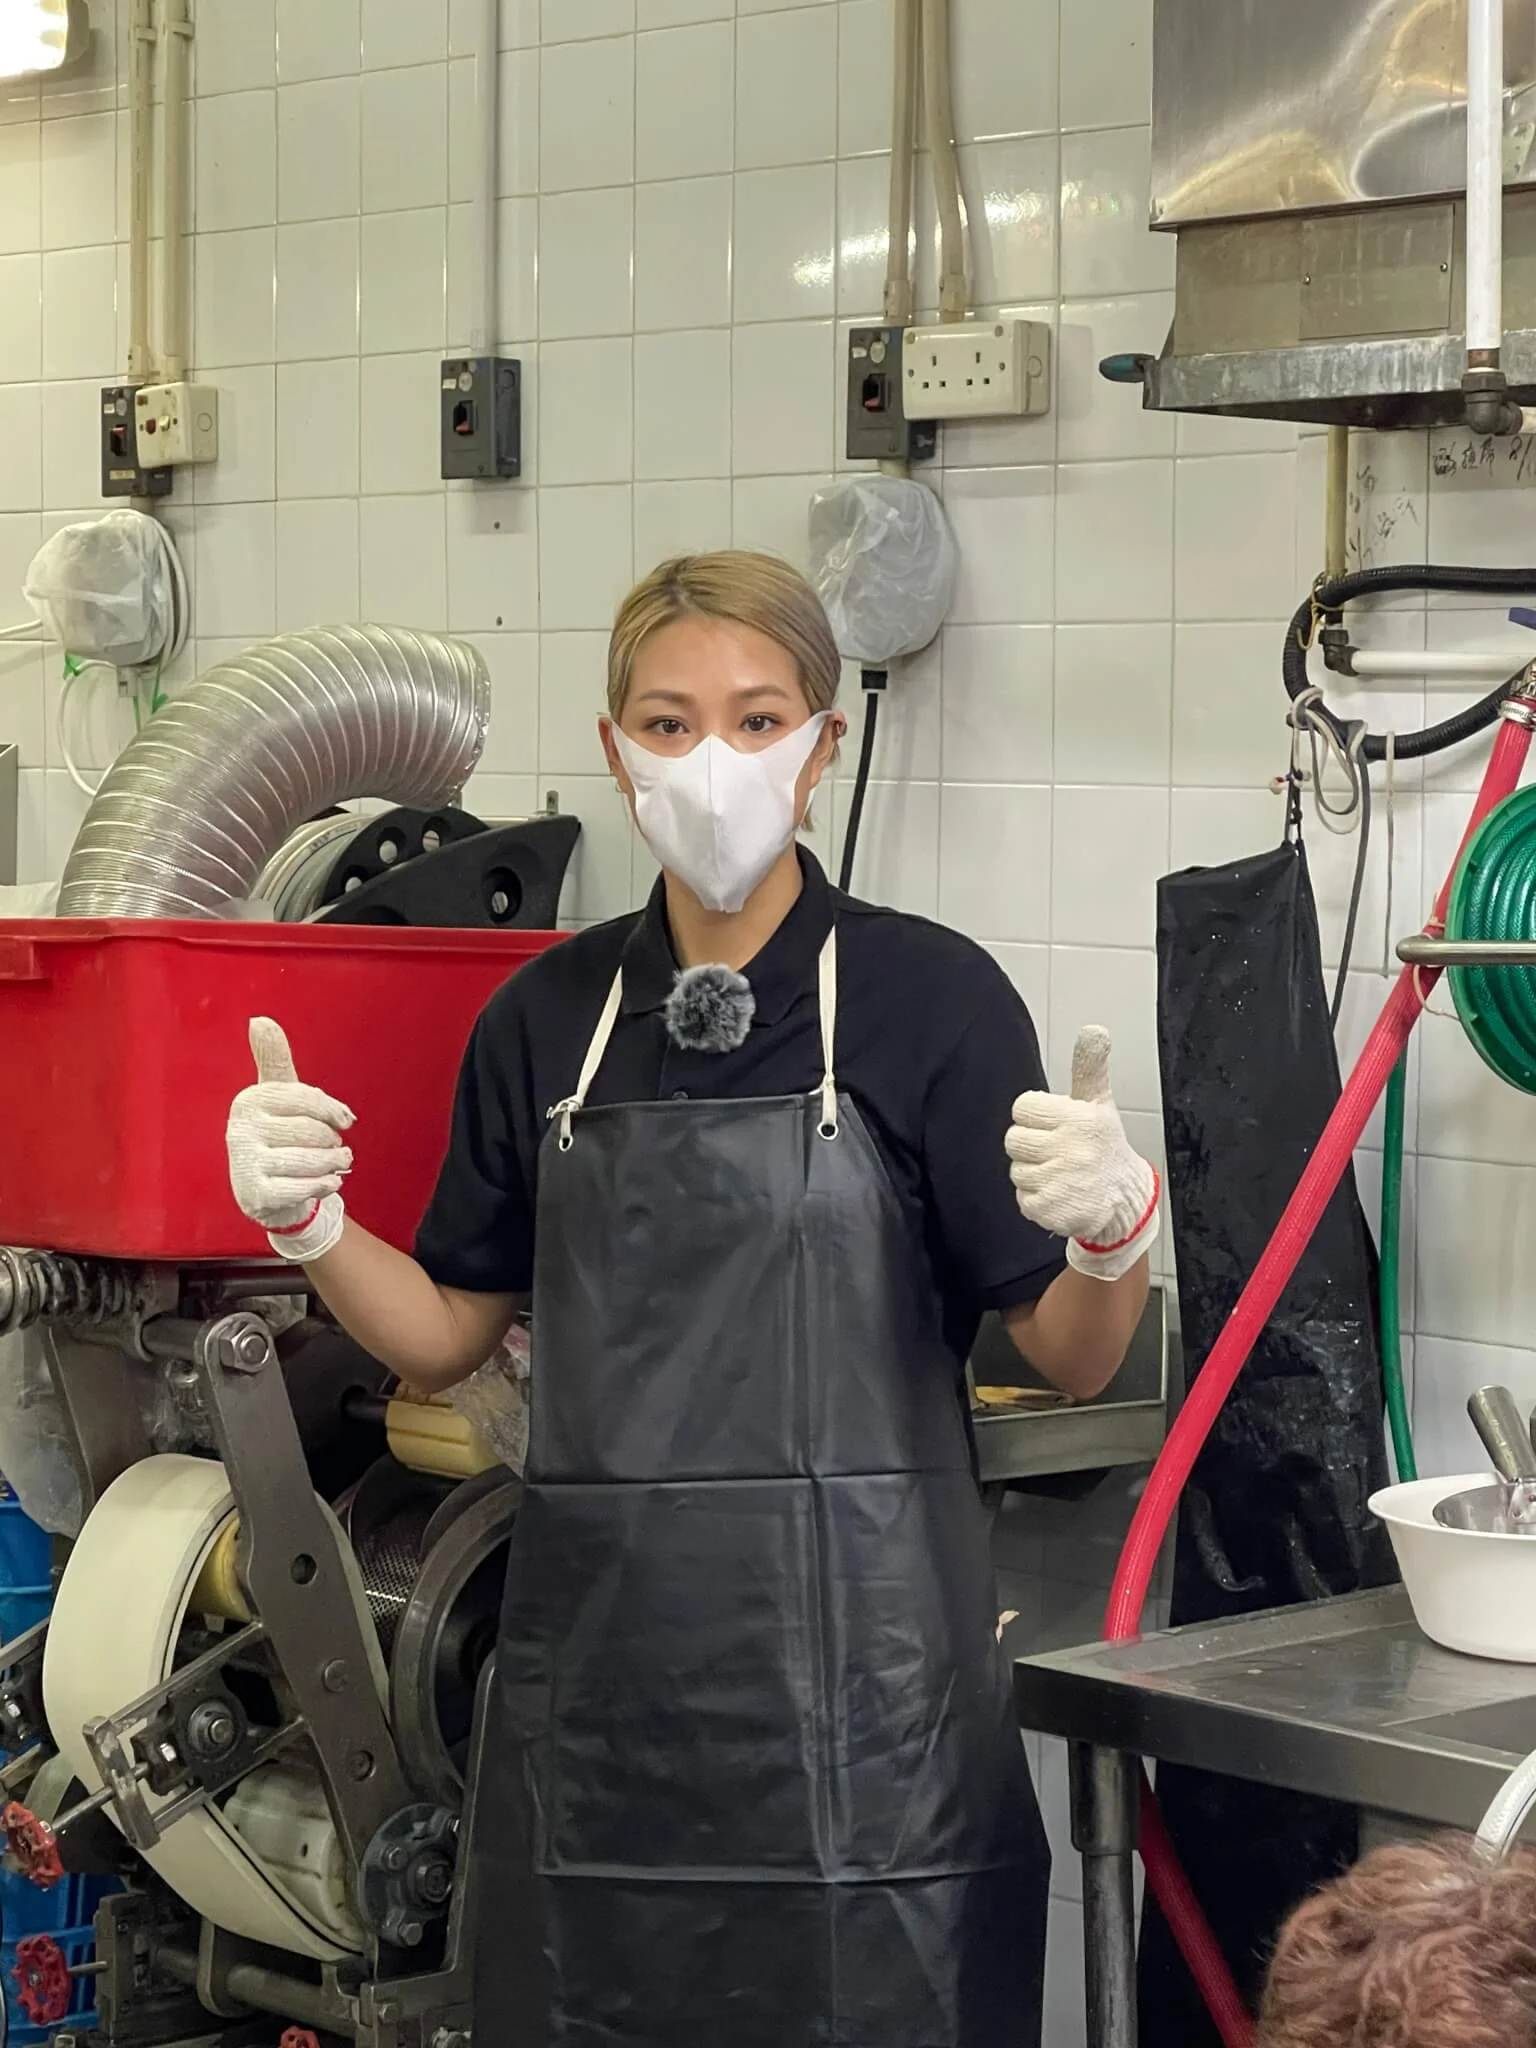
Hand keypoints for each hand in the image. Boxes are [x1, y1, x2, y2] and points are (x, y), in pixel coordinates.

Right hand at [226, 1019, 353, 1262]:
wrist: (269, 1195)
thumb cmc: (280, 1138)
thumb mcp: (280, 1096)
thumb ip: (275, 1060)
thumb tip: (258, 1020)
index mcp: (249, 1100)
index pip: (308, 1099)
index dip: (334, 1112)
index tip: (343, 1121)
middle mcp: (241, 1129)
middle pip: (314, 1131)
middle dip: (332, 1143)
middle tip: (331, 1149)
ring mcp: (245, 1163)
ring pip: (313, 1160)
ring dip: (332, 1166)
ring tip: (333, 1166)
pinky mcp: (255, 1194)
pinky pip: (305, 1187)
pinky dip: (323, 1186)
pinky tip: (325, 1183)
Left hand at [1006, 1026, 1159, 1282]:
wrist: (1125, 1201)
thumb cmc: (1104, 1147)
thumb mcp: (1099, 1103)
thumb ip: (1090, 1067)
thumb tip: (1094, 1030)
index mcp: (1079, 1119)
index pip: (1022, 1107)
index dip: (1035, 1116)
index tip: (1055, 1125)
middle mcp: (1071, 1150)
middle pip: (1013, 1140)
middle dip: (1032, 1145)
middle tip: (1057, 1151)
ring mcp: (1060, 1182)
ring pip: (1017, 1171)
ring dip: (1034, 1174)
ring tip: (1061, 1174)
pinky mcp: (1051, 1210)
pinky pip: (1022, 1199)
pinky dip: (1037, 1200)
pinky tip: (1060, 1195)